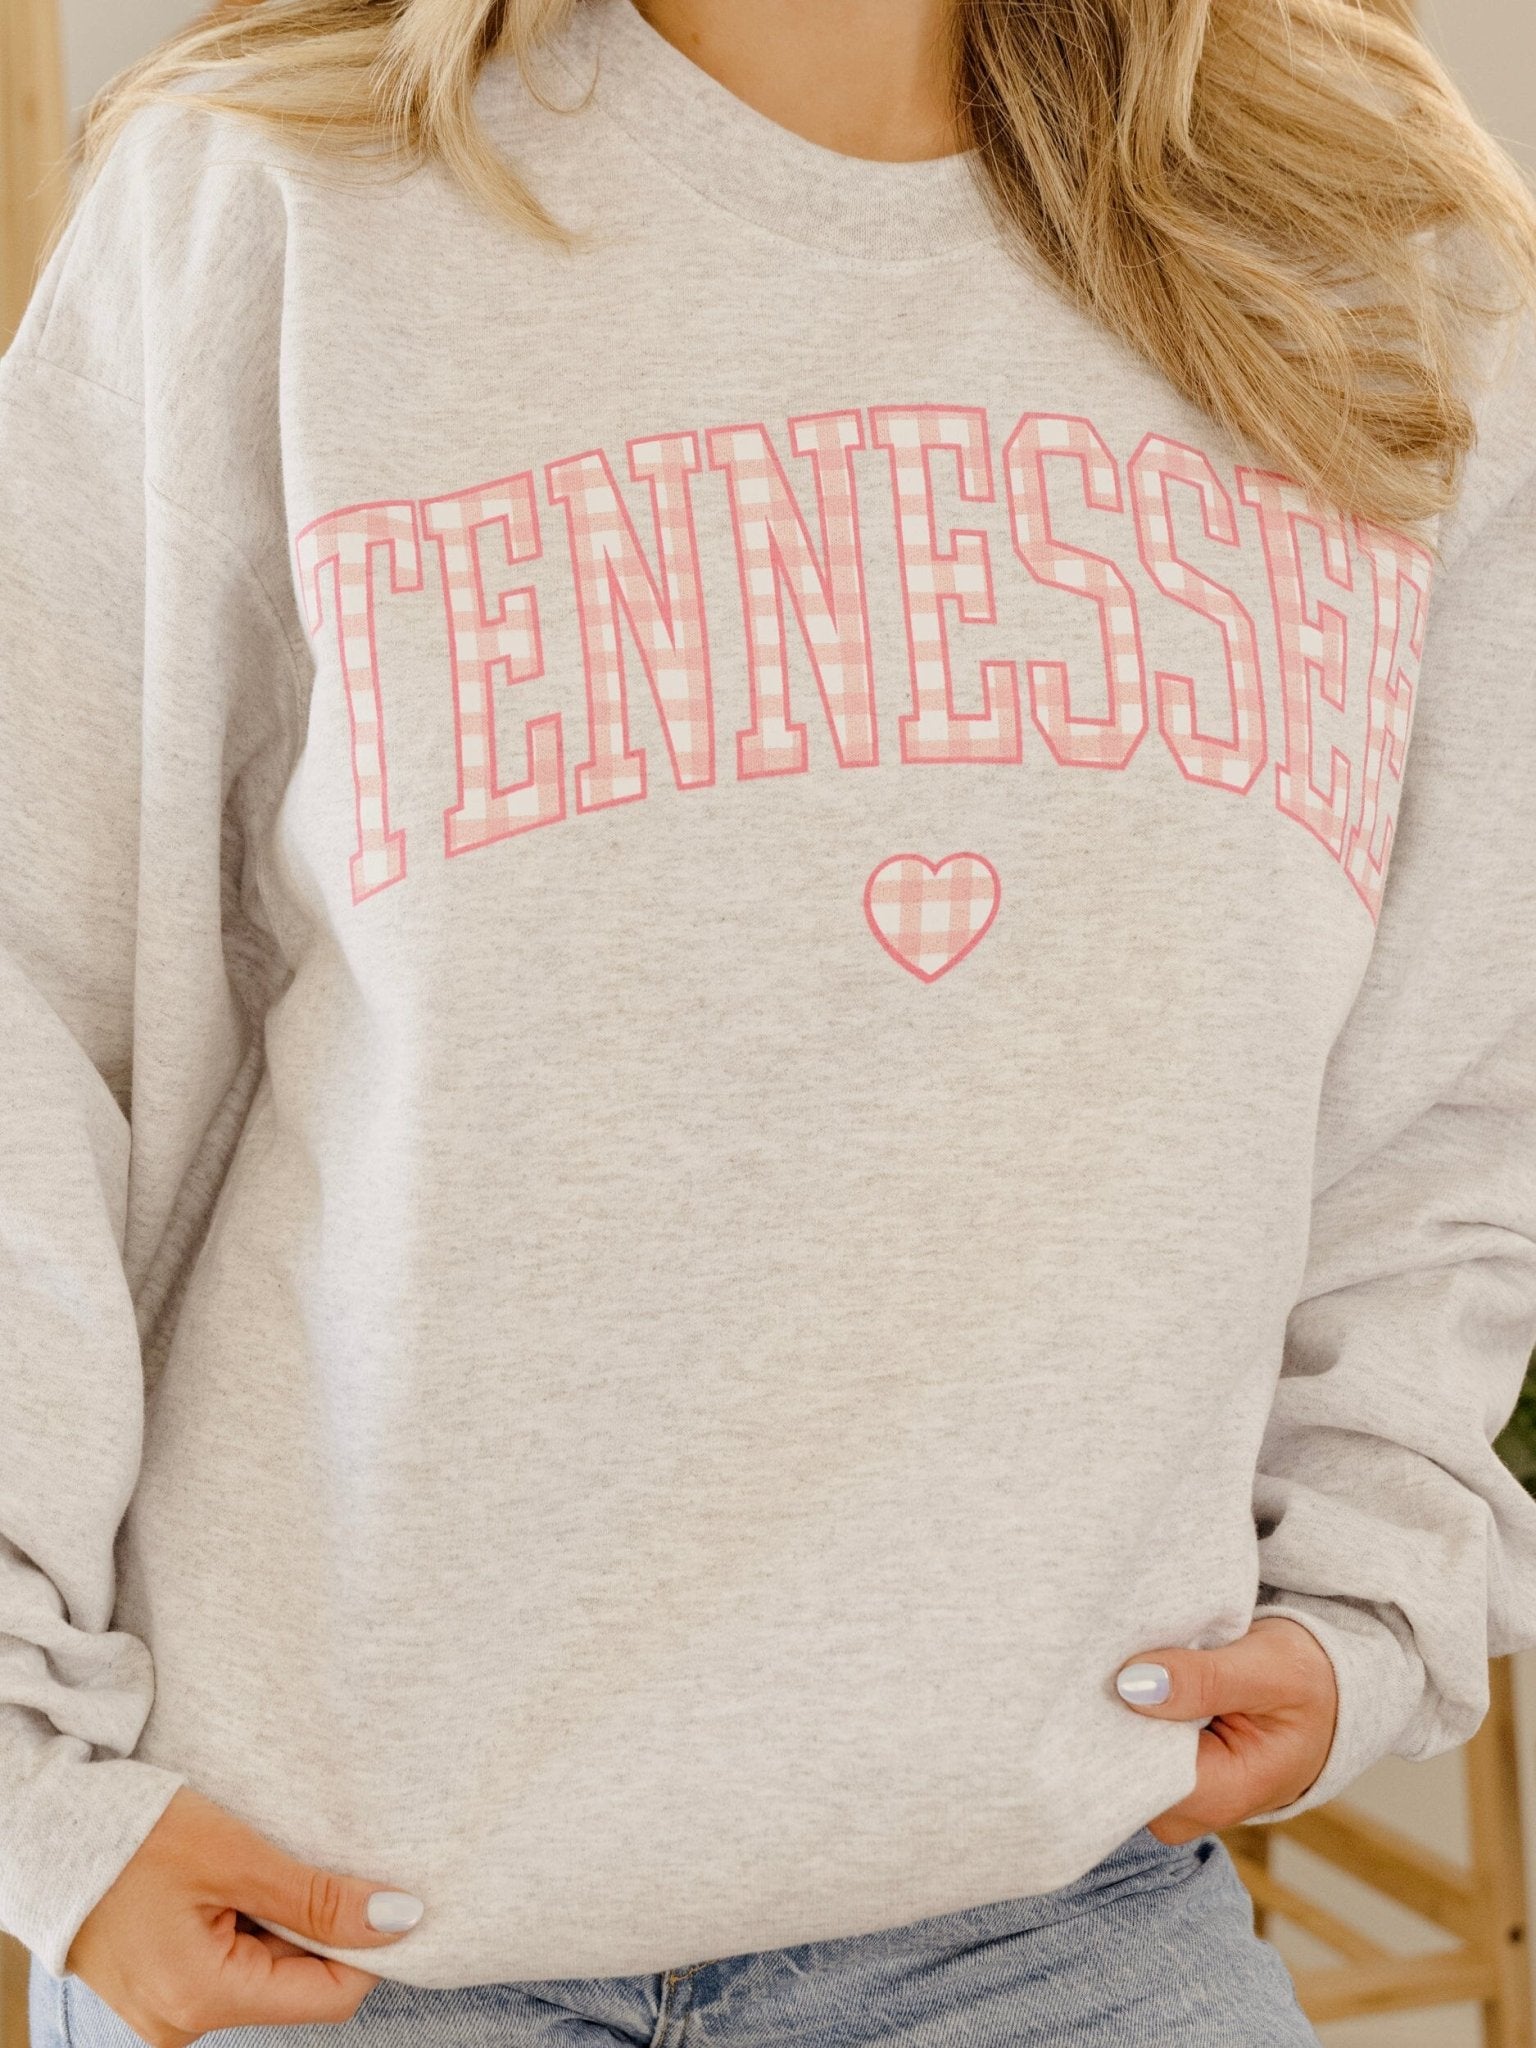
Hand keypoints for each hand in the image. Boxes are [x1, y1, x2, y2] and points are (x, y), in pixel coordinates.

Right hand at [63, 1784, 424, 2046]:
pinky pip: (229, 1966)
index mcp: (204, 1999)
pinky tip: (235, 1882)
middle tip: (313, 1860)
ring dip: (282, 1923)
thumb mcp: (236, 1856)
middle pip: (296, 1985)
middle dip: (319, 1928)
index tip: (386, 1891)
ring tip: (261, 1867)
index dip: (370, 1946)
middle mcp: (183, 2023)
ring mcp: (167, 2012)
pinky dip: (248, 1926)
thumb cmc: (134, 1836)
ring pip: (265, 1973)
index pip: (329, 1997)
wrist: (45, 1831)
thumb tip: (400, 1919)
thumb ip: (319, 1897)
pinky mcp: (159, 1989)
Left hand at [1114, 1615, 1337, 1843]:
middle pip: (1118, 1768)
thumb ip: (1207, 1679)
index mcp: (1221, 1796)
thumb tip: (1133, 1685)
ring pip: (1115, 1753)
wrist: (1326, 1694)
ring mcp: (1172, 1795)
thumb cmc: (1309, 1682)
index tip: (1098, 1674)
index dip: (1112, 1724)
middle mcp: (1188, 1809)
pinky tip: (1129, 1674)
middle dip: (1107, 1712)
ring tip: (1123, 1658)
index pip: (1138, 1776)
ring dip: (1112, 1706)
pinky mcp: (1162, 1771)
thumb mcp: (1273, 1670)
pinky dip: (1122, 1706)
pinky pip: (1123, 1741)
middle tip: (1106, 1654)